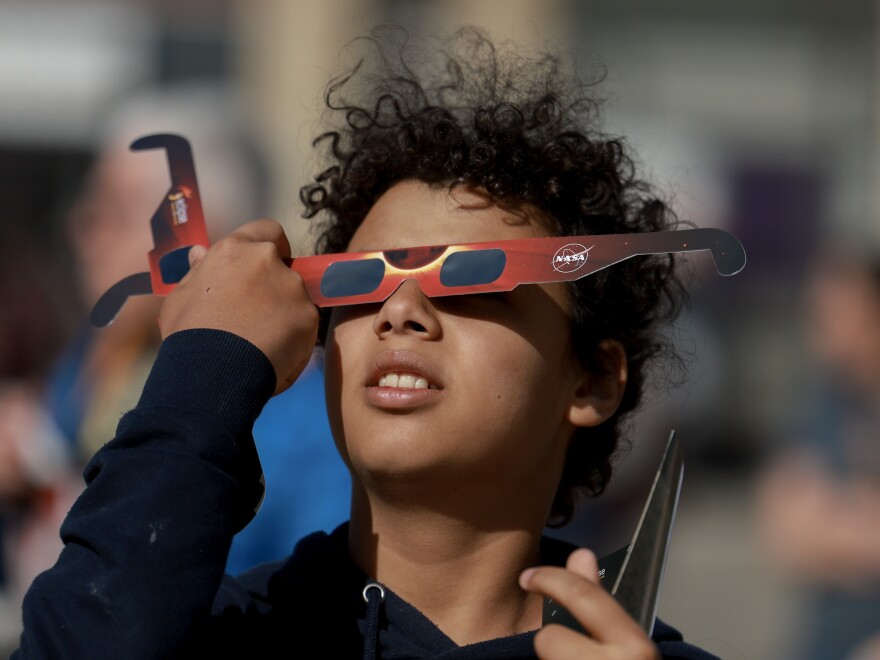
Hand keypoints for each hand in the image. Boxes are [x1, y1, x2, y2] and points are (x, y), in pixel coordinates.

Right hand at [159, 219, 318, 394]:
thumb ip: (198, 272)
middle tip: (256, 316)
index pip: (266, 231)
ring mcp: (292, 288)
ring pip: (296, 298)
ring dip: (285, 315)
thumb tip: (200, 252)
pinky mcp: (309, 317)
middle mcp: (268, 261)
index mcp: (235, 250)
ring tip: (261, 345)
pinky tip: (273, 358)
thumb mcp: (180, 297)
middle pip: (283, 268)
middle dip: (275, 287)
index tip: (266, 265)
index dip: (270, 246)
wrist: (213, 371)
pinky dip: (294, 340)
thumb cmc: (189, 333)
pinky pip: (305, 327)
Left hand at [520, 548, 658, 658]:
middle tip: (572, 656)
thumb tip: (581, 555)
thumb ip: (600, 601)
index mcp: (634, 647)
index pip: (583, 596)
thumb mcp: (624, 641)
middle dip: (555, 647)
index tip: (529, 577)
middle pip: (550, 638)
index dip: (550, 579)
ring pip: (544, 658)